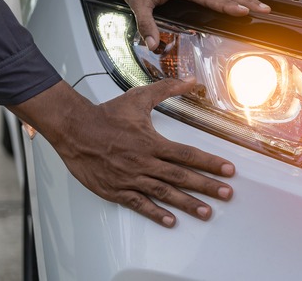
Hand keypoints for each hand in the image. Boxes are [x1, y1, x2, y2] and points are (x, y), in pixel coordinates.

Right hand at [9, 79, 232, 226]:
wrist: (73, 129)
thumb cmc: (106, 115)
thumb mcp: (139, 97)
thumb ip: (168, 89)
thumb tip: (191, 80)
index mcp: (152, 142)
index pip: (188, 154)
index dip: (211, 163)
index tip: (228, 170)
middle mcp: (144, 162)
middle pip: (181, 176)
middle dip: (207, 186)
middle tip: (226, 194)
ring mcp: (130, 178)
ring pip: (164, 193)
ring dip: (187, 204)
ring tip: (206, 212)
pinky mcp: (116, 190)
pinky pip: (139, 204)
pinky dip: (155, 213)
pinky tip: (170, 220)